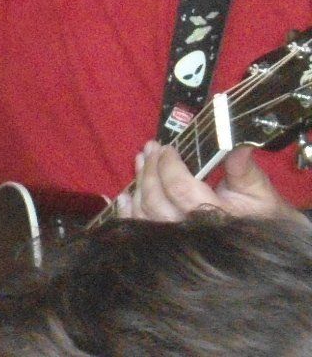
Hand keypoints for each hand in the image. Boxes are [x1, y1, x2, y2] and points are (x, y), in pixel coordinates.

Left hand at [118, 141, 311, 231]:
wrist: (265, 248)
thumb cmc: (261, 215)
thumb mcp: (259, 190)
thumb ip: (242, 167)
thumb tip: (233, 141)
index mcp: (217, 218)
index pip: (182, 190)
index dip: (169, 166)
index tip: (168, 147)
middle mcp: (193, 235)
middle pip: (157, 201)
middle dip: (151, 170)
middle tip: (151, 147)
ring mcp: (177, 245)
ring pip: (145, 216)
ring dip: (138, 184)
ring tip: (140, 161)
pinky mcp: (166, 250)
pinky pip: (139, 232)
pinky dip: (127, 212)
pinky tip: (125, 195)